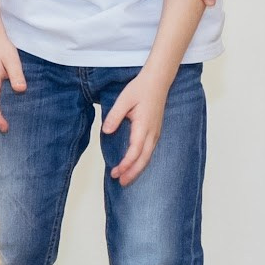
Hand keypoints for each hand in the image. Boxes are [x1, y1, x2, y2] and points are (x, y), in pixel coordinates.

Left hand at [102, 65, 170, 187]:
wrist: (157, 81)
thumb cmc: (140, 89)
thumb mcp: (123, 99)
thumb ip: (114, 116)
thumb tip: (106, 131)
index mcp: (144, 126)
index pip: (135, 151)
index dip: (126, 164)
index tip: (116, 172)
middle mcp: (152, 132)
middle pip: (144, 159)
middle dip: (132, 173)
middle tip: (120, 182)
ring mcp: (156, 133)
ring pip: (148, 157)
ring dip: (137, 169)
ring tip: (125, 179)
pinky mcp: (155, 132)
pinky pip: (149, 151)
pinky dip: (142, 162)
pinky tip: (134, 167)